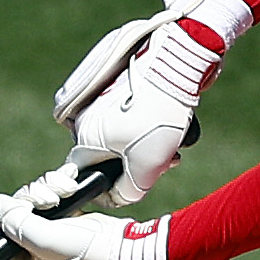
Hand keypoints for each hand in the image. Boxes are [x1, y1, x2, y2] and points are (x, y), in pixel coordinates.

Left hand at [0, 163, 170, 259]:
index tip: (28, 203)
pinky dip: (59, 186)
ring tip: (67, 188)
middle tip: (52, 198)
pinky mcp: (68, 222)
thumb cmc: (89, 253)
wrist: (130, 250)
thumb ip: (16, 221)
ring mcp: (52, 237)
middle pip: (17, 212)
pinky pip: (52, 197)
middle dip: (33, 196)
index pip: (0, 233)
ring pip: (35, 201)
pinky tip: (71, 180)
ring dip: (48, 188)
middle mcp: (35, 254)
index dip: (9, 212)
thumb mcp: (45, 239)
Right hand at [52, 0, 239, 203]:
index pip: (85, 175)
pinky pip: (131, 117)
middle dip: (137, 165)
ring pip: (123, 137)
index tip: (132, 189)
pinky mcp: (120, 87)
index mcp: (84, 138)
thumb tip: (120, 196)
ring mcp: (102, 100)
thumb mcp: (148, 166)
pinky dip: (149, 125)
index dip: (108, 188)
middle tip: (165, 163)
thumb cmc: (159, 116)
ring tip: (174, 143)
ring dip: (147, 146)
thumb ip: (129, 191)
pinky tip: (170, 123)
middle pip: (108, 156)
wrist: (175, 62)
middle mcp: (86, 118)